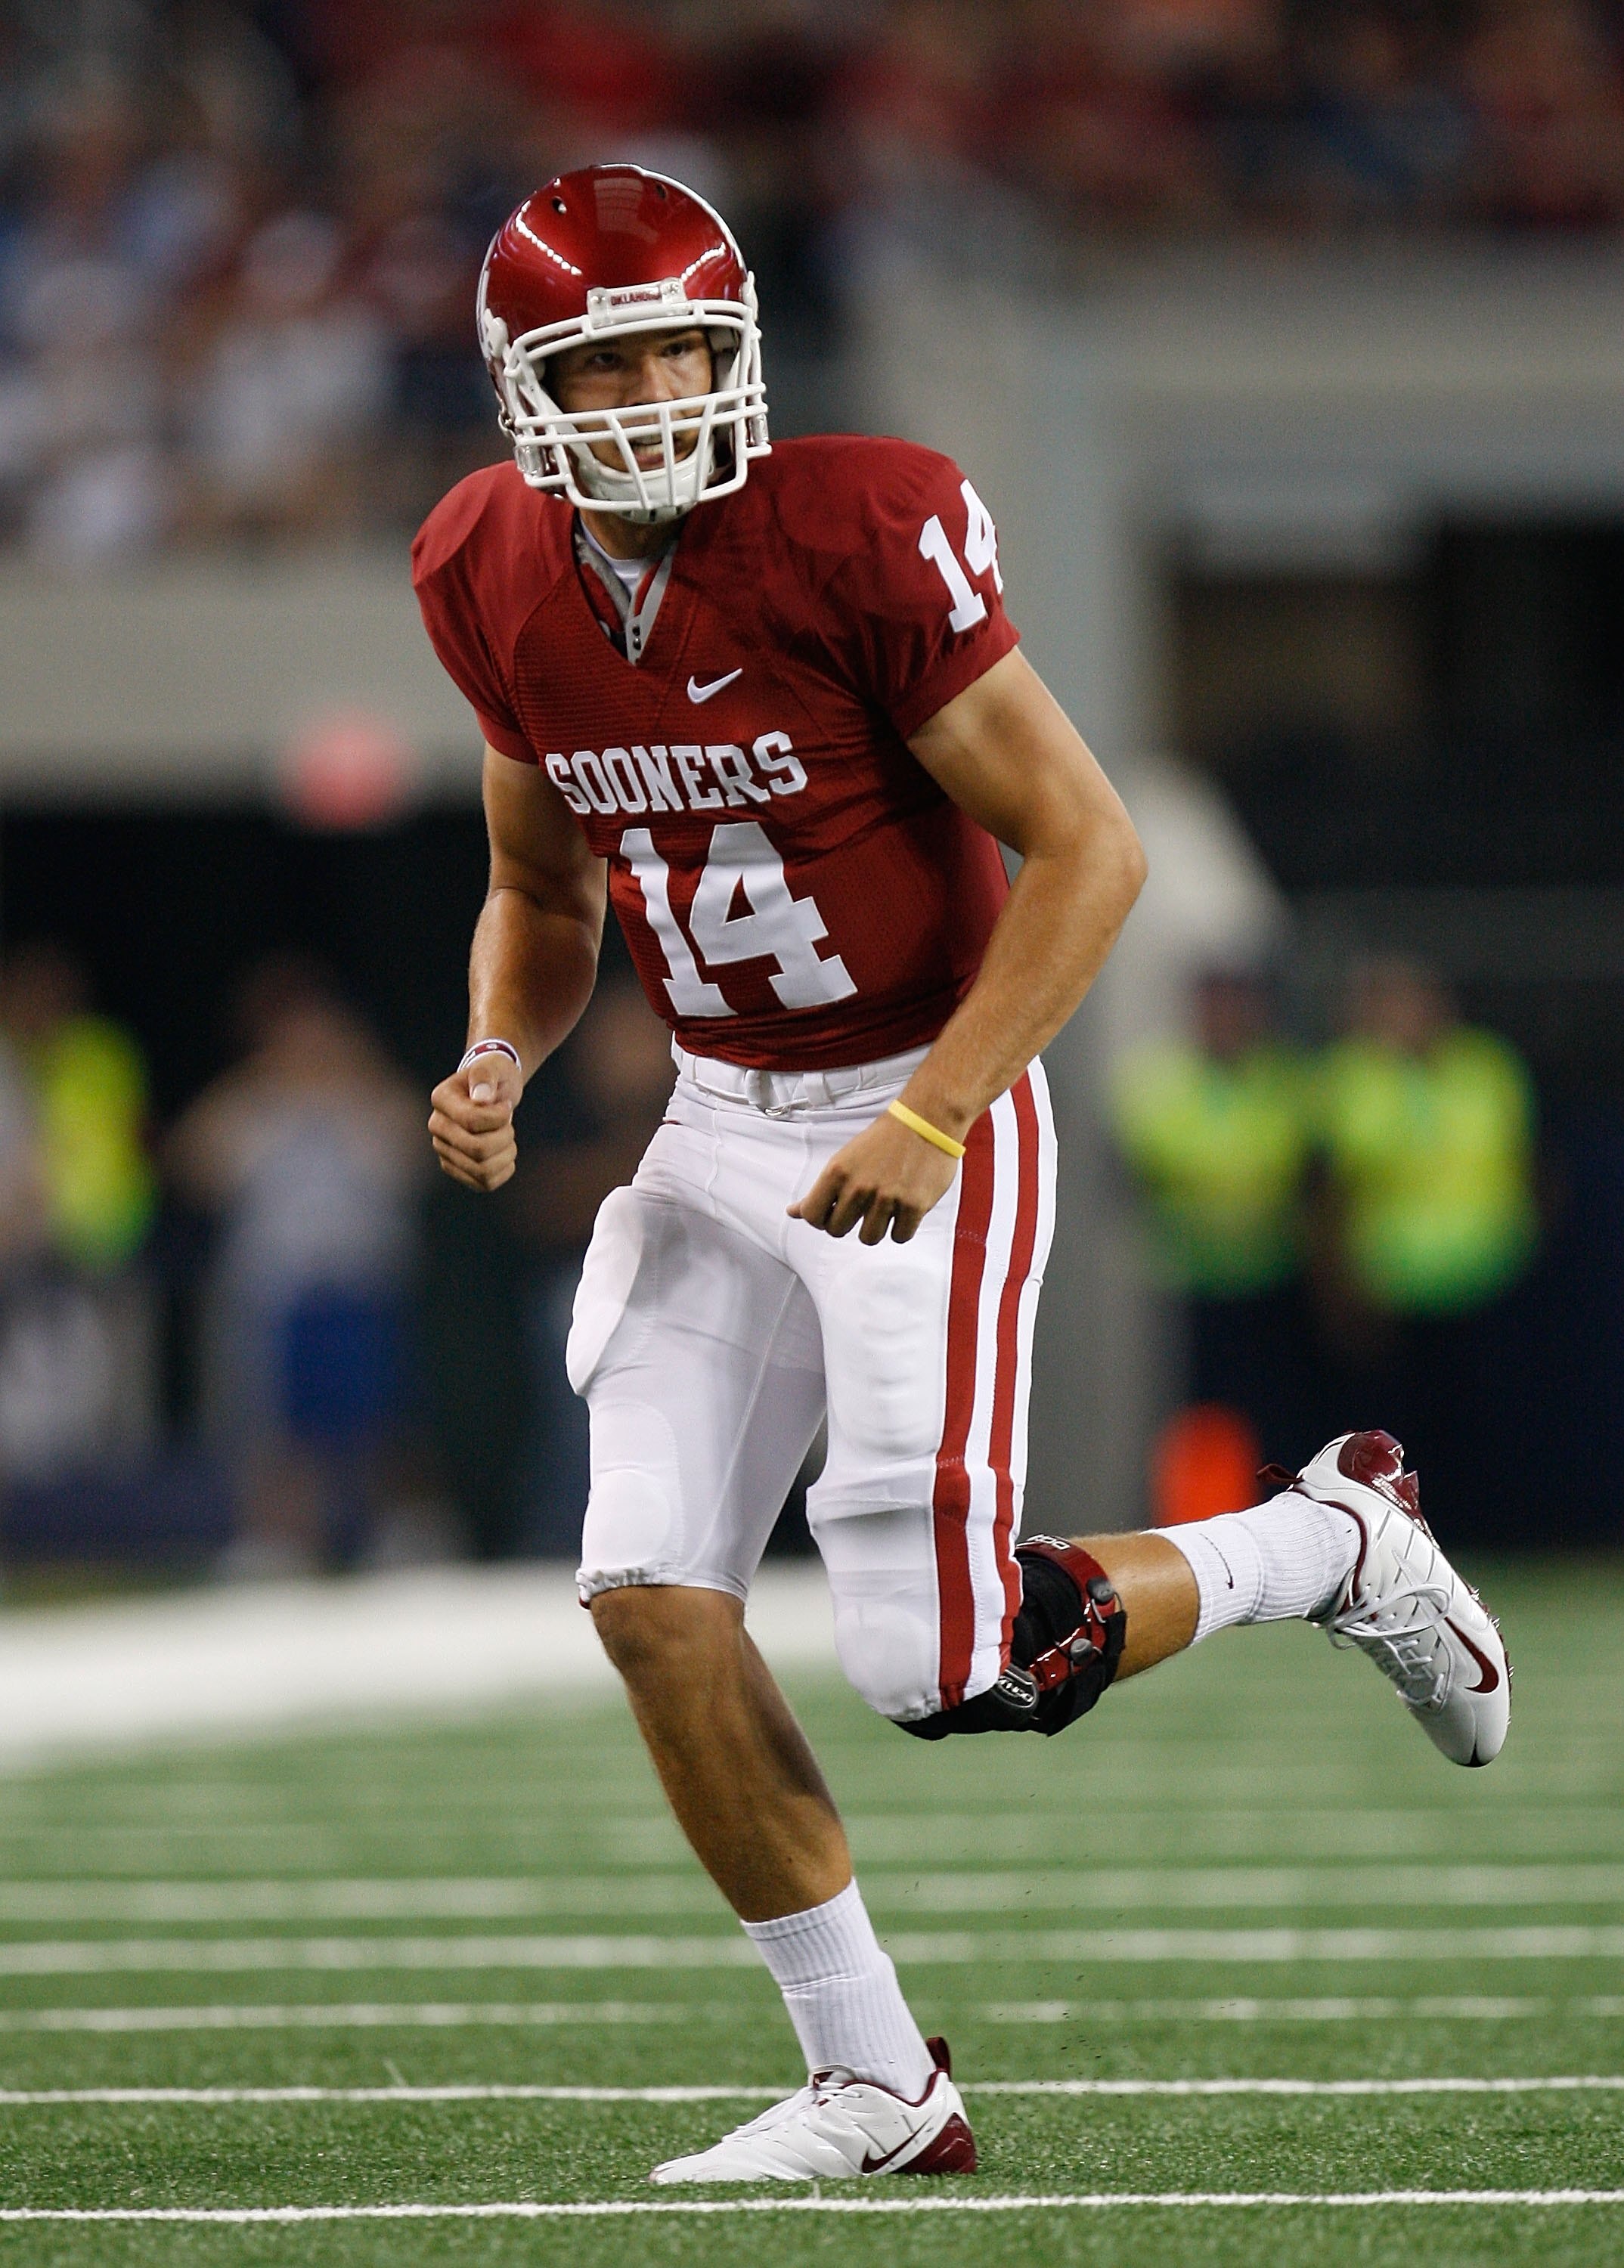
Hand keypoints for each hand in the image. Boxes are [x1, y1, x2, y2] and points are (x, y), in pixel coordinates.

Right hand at [429, 1053, 523, 1191]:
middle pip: (477, 1149)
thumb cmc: (493, 1077)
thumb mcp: (493, 1067)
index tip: (506, 1105)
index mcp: (441, 1099)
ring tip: (508, 1137)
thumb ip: (485, 1075)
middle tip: (509, 1123)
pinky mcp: (456, 1169)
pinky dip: (504, 1171)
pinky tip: (505, 1153)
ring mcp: (444, 1151)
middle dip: (504, 1136)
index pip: (471, 1120)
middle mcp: (437, 1127)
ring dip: (507, 1154)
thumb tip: (481, 1098)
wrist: (491, 1092)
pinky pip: (484, 1184)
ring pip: (482, 1170)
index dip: (498, 1117)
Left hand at [787, 1109, 960, 1244]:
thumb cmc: (885, 1138)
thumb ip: (821, 1189)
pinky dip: (901, 1228)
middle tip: (861, 1208)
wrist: (925, 1119)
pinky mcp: (914, 1205)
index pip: (812, 1215)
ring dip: (875, 1227)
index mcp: (837, 1172)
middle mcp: (859, 1187)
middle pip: (837, 1230)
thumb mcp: (844, 1159)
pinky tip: (902, 1210)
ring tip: (884, 1208)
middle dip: (847, 1223)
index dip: (821, 1219)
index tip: (831, 1213)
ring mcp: (887, 1198)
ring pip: (869, 1238)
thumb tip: (794, 1212)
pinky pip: (899, 1236)